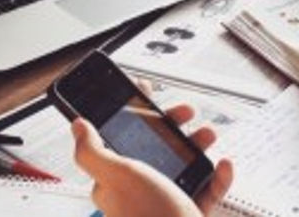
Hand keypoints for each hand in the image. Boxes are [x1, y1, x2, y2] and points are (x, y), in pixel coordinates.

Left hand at [71, 105, 232, 216]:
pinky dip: (216, 176)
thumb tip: (77, 126)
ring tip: (207, 135)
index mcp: (117, 180)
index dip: (134, 113)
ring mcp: (165, 202)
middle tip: (184, 112)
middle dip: (172, 125)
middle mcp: (140, 191)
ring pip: (182, 164)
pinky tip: (221, 166)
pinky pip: (205, 189)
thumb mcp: (118, 176)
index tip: (146, 93)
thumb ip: (93, 150)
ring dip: (197, 145)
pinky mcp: (188, 214)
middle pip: (155, 147)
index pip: (121, 137)